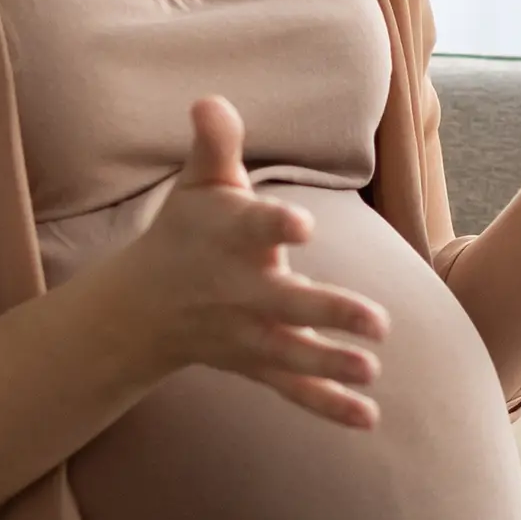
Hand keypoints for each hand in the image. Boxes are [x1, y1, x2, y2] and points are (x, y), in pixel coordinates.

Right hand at [112, 98, 390, 428]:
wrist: (142, 308)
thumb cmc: (188, 230)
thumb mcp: (198, 185)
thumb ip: (214, 146)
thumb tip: (211, 101)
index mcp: (229, 238)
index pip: (252, 227)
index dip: (276, 224)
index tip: (303, 224)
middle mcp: (238, 290)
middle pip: (284, 302)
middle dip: (328, 311)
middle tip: (378, 321)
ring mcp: (248, 333)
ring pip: (291, 352)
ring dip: (330, 364)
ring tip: (371, 370)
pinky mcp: (258, 364)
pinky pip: (293, 389)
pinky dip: (327, 406)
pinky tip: (368, 418)